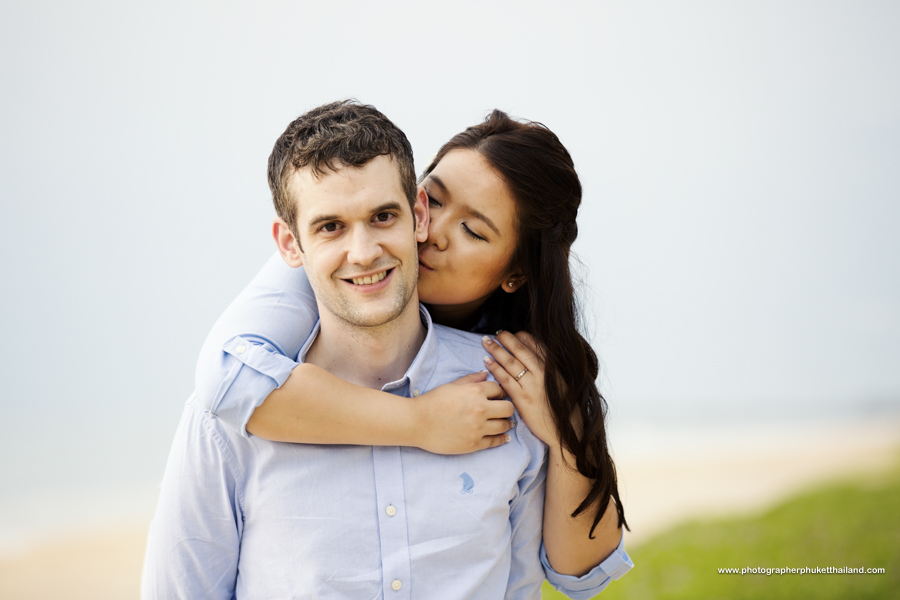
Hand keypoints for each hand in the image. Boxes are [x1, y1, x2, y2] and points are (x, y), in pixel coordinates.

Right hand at [411, 372, 514, 453]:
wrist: (417, 422)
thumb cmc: (432, 401)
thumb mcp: (452, 385)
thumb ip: (471, 379)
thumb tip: (485, 374)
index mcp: (475, 392)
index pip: (499, 389)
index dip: (498, 392)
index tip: (497, 396)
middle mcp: (481, 409)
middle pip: (508, 408)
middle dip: (507, 407)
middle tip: (502, 409)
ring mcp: (478, 428)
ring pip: (505, 425)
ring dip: (506, 423)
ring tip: (504, 422)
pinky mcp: (474, 444)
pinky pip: (496, 441)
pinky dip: (502, 439)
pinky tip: (503, 437)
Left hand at [482, 331, 558, 448]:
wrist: (565, 431)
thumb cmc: (563, 408)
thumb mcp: (560, 383)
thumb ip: (548, 369)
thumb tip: (534, 357)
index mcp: (552, 367)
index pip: (535, 345)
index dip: (521, 337)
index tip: (512, 333)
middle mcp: (542, 373)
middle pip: (520, 350)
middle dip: (506, 339)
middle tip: (495, 333)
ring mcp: (531, 385)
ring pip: (510, 362)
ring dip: (496, 350)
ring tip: (486, 342)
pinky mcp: (522, 398)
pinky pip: (505, 379)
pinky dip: (495, 368)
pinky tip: (487, 361)